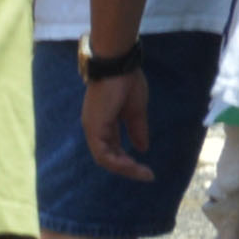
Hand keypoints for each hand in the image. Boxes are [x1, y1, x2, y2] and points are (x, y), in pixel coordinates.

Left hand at [80, 66, 156, 180]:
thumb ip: (136, 130)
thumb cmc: (126, 82)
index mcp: (103, 122)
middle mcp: (94, 127)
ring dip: (124, 168)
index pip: (112, 148)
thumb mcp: (135, 111)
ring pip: (104, 158)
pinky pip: (103, 154)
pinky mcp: (94, 126)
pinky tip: (133, 165)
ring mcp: (92, 127)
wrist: (118, 64)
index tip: (146, 169)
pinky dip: (118, 163)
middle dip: (127, 168)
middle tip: (146, 174)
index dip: (127, 160)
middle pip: (107, 156)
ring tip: (142, 173)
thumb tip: (142, 149)